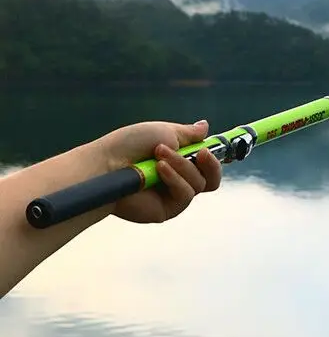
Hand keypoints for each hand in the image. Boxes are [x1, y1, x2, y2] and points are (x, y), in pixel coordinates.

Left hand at [94, 120, 222, 223]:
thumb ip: (188, 133)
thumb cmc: (129, 145)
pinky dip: (175, 180)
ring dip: (182, 166)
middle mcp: (178, 180)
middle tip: (201, 154)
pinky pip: (185, 196)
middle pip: (212, 180)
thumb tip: (205, 126)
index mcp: (179, 161)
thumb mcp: (163, 131)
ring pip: (199, 185)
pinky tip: (159, 170)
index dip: (213, 158)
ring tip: (159, 156)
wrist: (105, 164)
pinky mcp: (166, 210)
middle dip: (211, 165)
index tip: (208, 148)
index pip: (208, 165)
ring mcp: (173, 196)